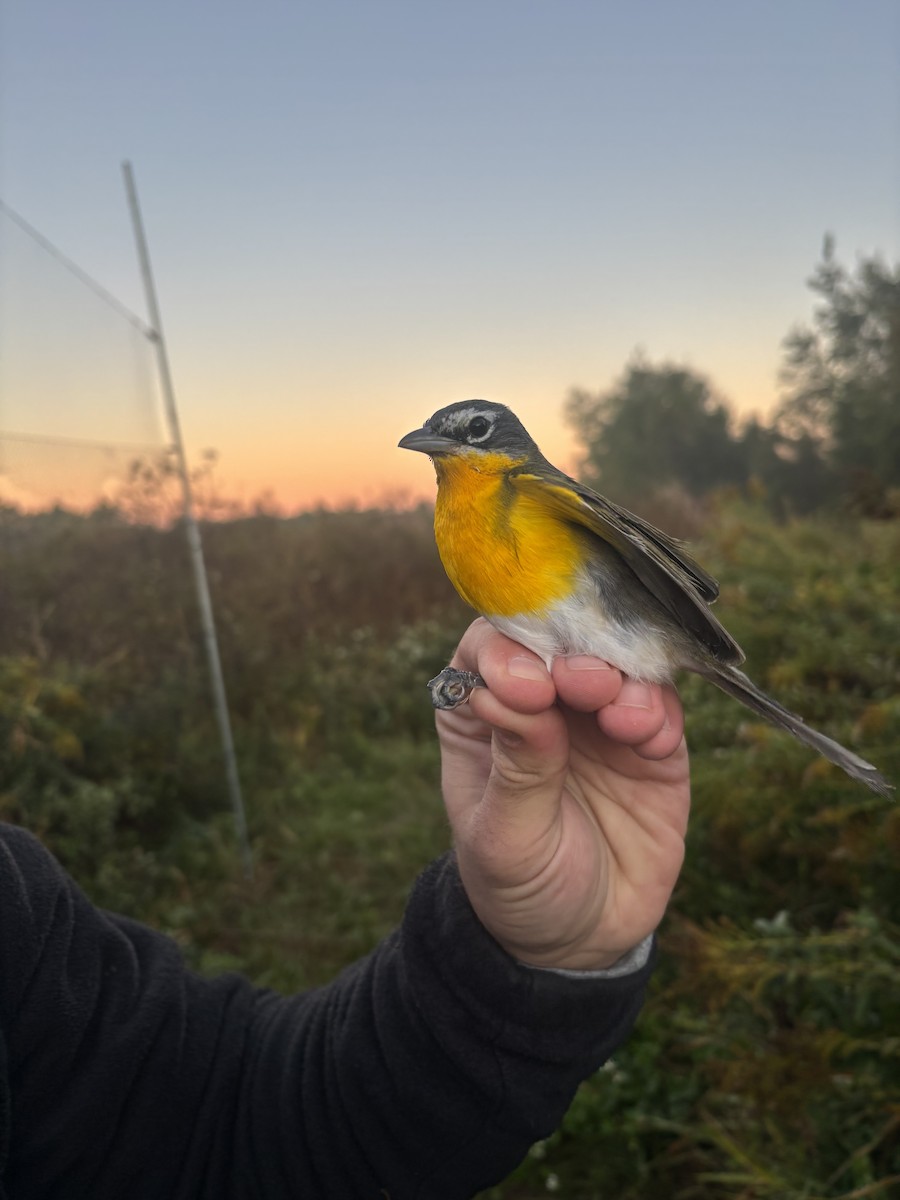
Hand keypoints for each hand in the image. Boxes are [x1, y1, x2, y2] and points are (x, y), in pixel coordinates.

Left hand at [438, 620, 689, 970]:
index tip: (526, 684)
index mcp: (483, 713)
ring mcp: (599, 720)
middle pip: (559, 642)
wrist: (578, 943)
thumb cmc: (518, 885)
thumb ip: (518, 768)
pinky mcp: (652, 746)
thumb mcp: (504, 838)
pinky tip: (649, 739)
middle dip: (574, 651)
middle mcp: (542, 702)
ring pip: (616, 664)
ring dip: (620, 677)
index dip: (508, 651)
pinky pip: (661, 709)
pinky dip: (658, 712)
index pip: (489, 649)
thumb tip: (520, 692)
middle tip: (581, 683)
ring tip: (619, 716)